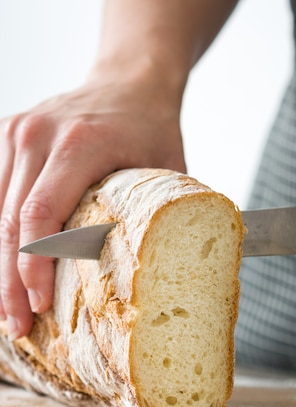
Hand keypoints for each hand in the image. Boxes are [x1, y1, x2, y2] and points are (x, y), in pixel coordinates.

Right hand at [0, 75, 185, 339]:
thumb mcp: (168, 171)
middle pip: (10, 221)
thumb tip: (169, 275)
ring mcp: (16, 132)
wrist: (130, 79)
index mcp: (81, 143)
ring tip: (6, 310)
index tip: (39, 305)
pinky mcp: (7, 137)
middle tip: (17, 326)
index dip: (34, 265)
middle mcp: (39, 135)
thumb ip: (163, 216)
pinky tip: (4, 269)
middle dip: (10, 281)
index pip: (41, 213)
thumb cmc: (152, 128)